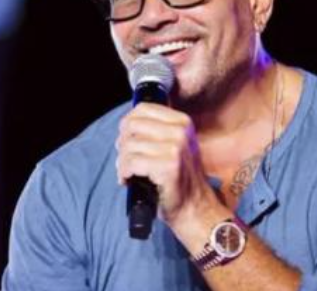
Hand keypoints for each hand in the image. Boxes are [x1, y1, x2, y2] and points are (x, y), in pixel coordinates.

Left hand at [115, 103, 216, 223]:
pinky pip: (132, 162)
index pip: (143, 109)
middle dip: (122, 143)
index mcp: (183, 122)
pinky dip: (124, 172)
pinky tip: (127, 179)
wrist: (194, 207)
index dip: (127, 123)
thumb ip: (155, 131)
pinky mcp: (168, 166)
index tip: (125, 138)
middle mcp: (181, 132)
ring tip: (127, 172)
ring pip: (129, 145)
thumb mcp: (174, 145)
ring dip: (122, 161)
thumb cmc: (179, 178)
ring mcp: (176, 148)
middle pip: (132, 125)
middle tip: (125, 158)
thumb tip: (125, 124)